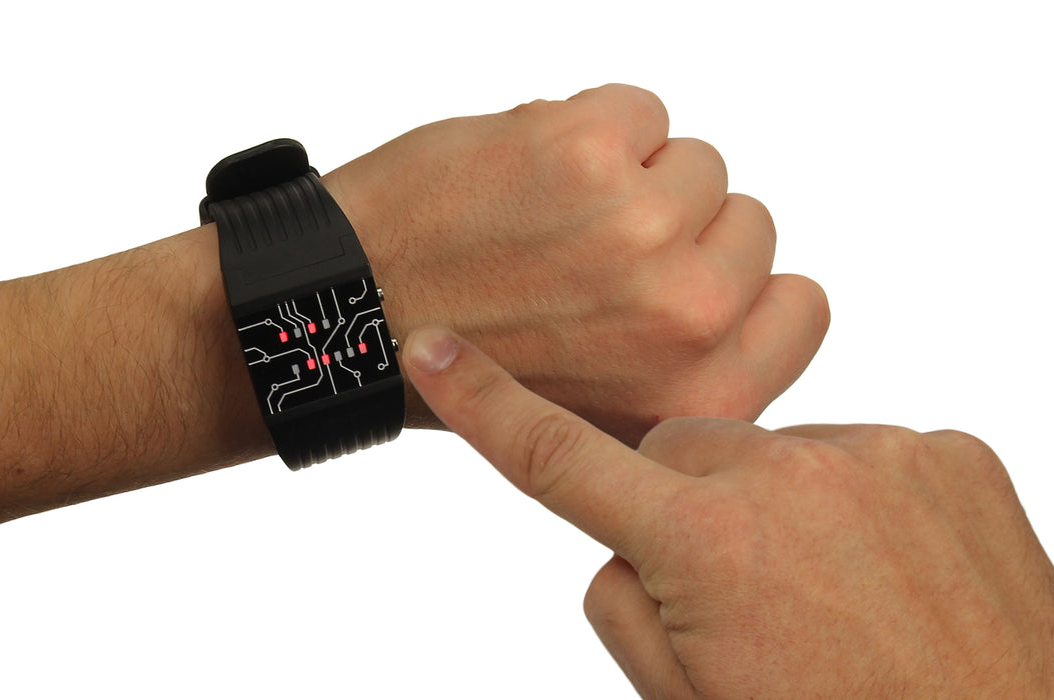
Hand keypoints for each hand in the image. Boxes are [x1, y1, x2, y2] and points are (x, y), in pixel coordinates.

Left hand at [322, 84, 828, 443]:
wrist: (352, 317)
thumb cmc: (476, 366)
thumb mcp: (609, 412)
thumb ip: (692, 362)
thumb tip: (751, 288)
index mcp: (701, 395)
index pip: (803, 305)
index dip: (742, 286)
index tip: (683, 285)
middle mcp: (684, 319)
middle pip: (749, 220)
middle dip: (677, 230)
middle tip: (587, 262)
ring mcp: (639, 230)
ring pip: (694, 161)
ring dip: (629, 180)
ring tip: (550, 223)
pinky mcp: (586, 153)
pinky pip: (639, 111)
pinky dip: (589, 130)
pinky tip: (528, 178)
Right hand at [402, 325, 1053, 697]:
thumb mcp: (688, 699)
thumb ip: (627, 602)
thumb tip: (630, 539)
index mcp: (706, 545)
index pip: (560, 458)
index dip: (485, 403)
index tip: (434, 350)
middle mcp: (788, 477)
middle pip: (679, 451)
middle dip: (683, 506)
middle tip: (740, 593)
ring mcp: (881, 455)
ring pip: (775, 455)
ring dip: (779, 508)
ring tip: (833, 594)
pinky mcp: (950, 452)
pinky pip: (861, 456)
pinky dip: (858, 502)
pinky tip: (889, 573)